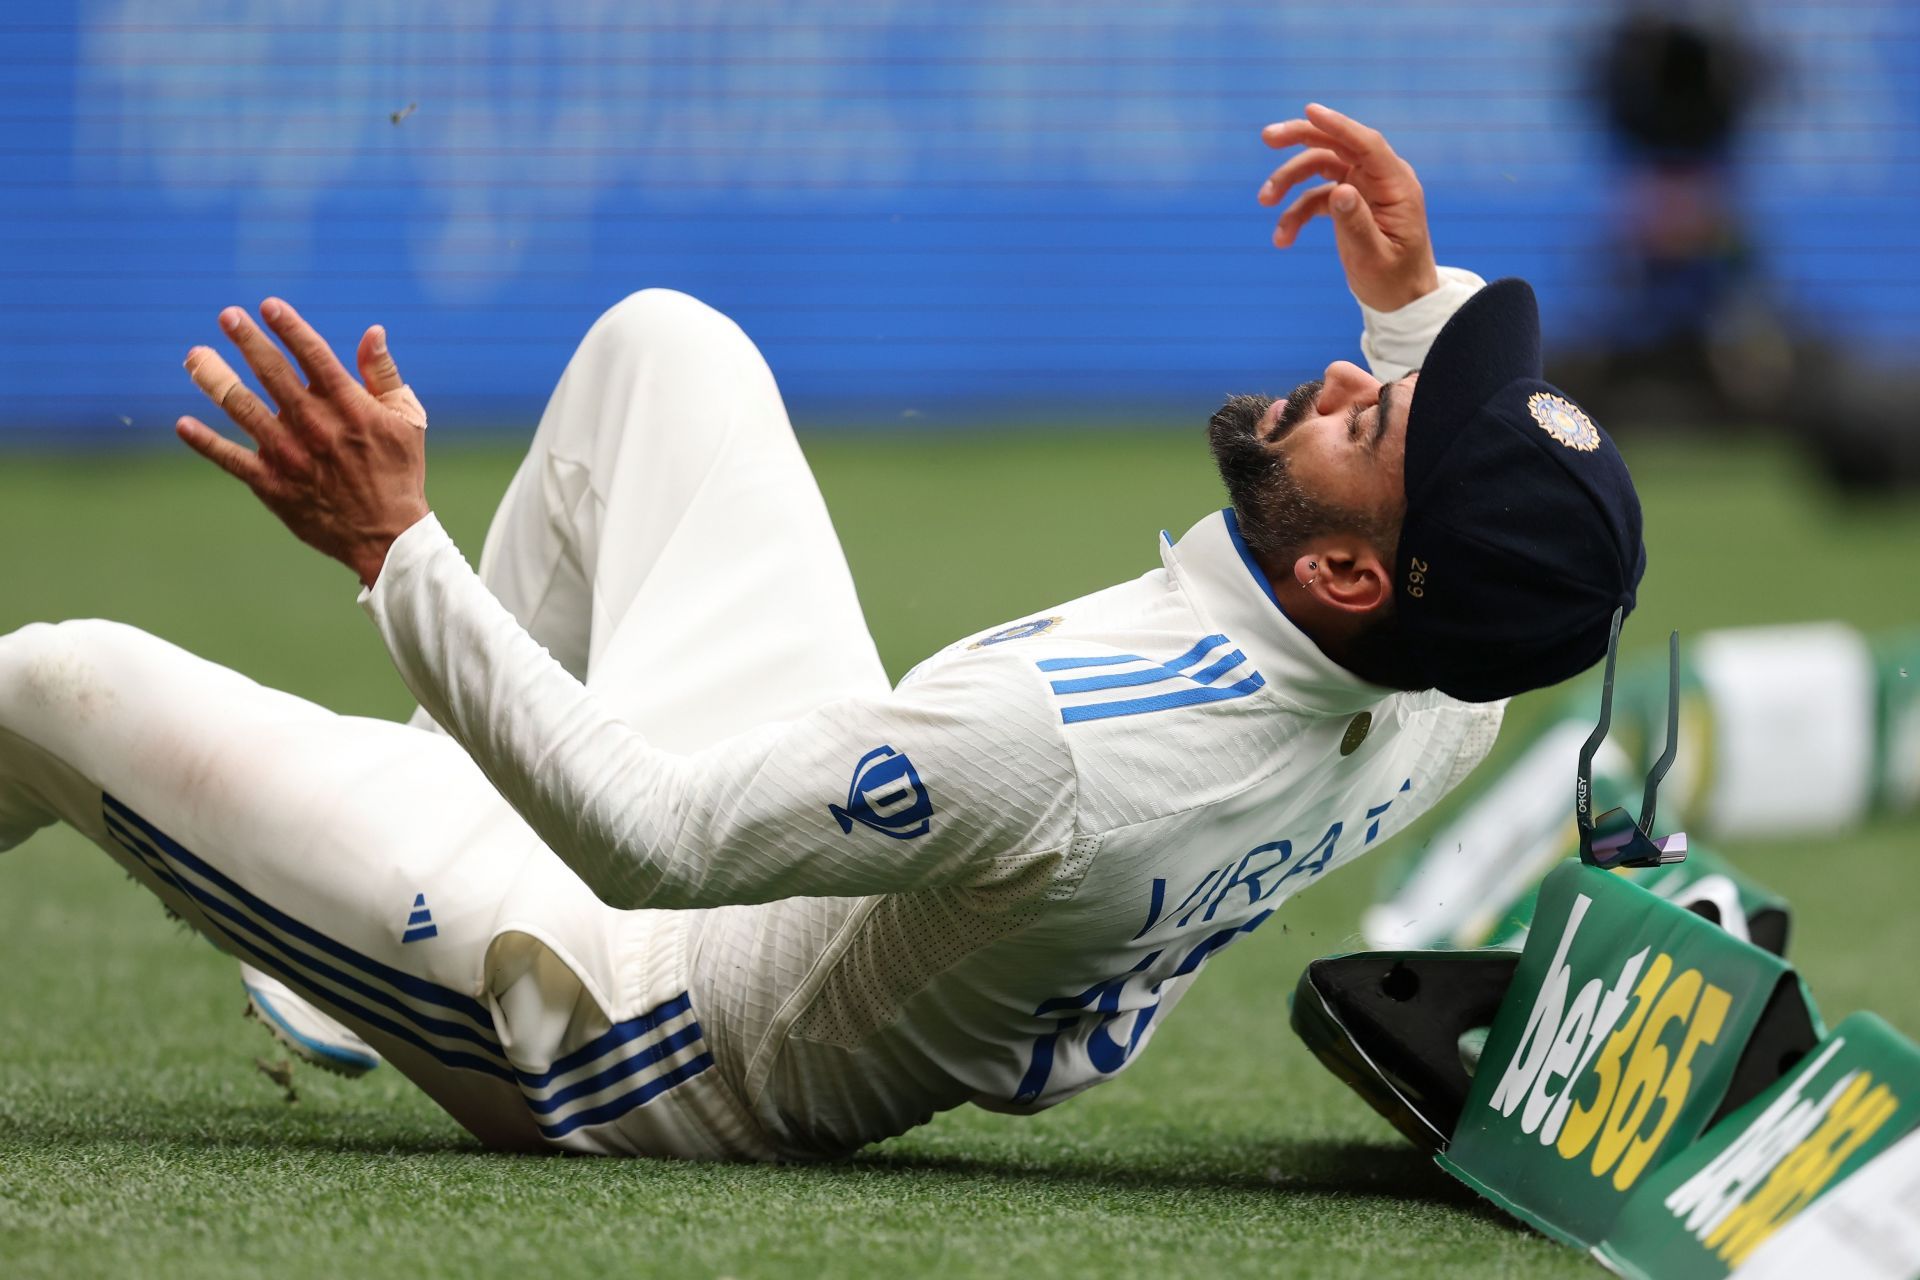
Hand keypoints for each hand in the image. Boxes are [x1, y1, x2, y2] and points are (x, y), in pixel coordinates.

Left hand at [177, 299, 430, 588]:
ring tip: (194, 356)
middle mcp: (315, 426)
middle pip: (273, 374)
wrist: (387, 537)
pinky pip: (231, 460)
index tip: (268, 305)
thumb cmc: (399, 473)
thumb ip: (385, 374)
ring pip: (243, 409)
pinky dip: (206, 443)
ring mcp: (290, 456)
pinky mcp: (273, 485)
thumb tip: (372, 332)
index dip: (290, 328)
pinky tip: (183, 425)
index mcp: (350, 407)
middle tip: (227, 315)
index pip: (314, 355)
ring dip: (216, 379)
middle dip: (248, 341)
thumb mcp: (407, 420)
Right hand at [1257, 103, 1440, 312]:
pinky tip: (1281, 238)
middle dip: (1302, 138)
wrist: (1402, 301)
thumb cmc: (1395, 281)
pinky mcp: (1346, 203)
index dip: (1338, 126)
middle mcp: (1379, 179)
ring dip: (1289, 181)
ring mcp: (1361, 188)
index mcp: (1396, 185)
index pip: (1367, 145)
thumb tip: (1339, 190)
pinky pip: (1314, 198)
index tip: (1309, 111)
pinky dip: (1294, 213)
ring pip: (1319, 168)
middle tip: (1267, 137)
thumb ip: (1357, 224)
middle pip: (1338, 145)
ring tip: (1264, 201)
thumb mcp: (1374, 257)